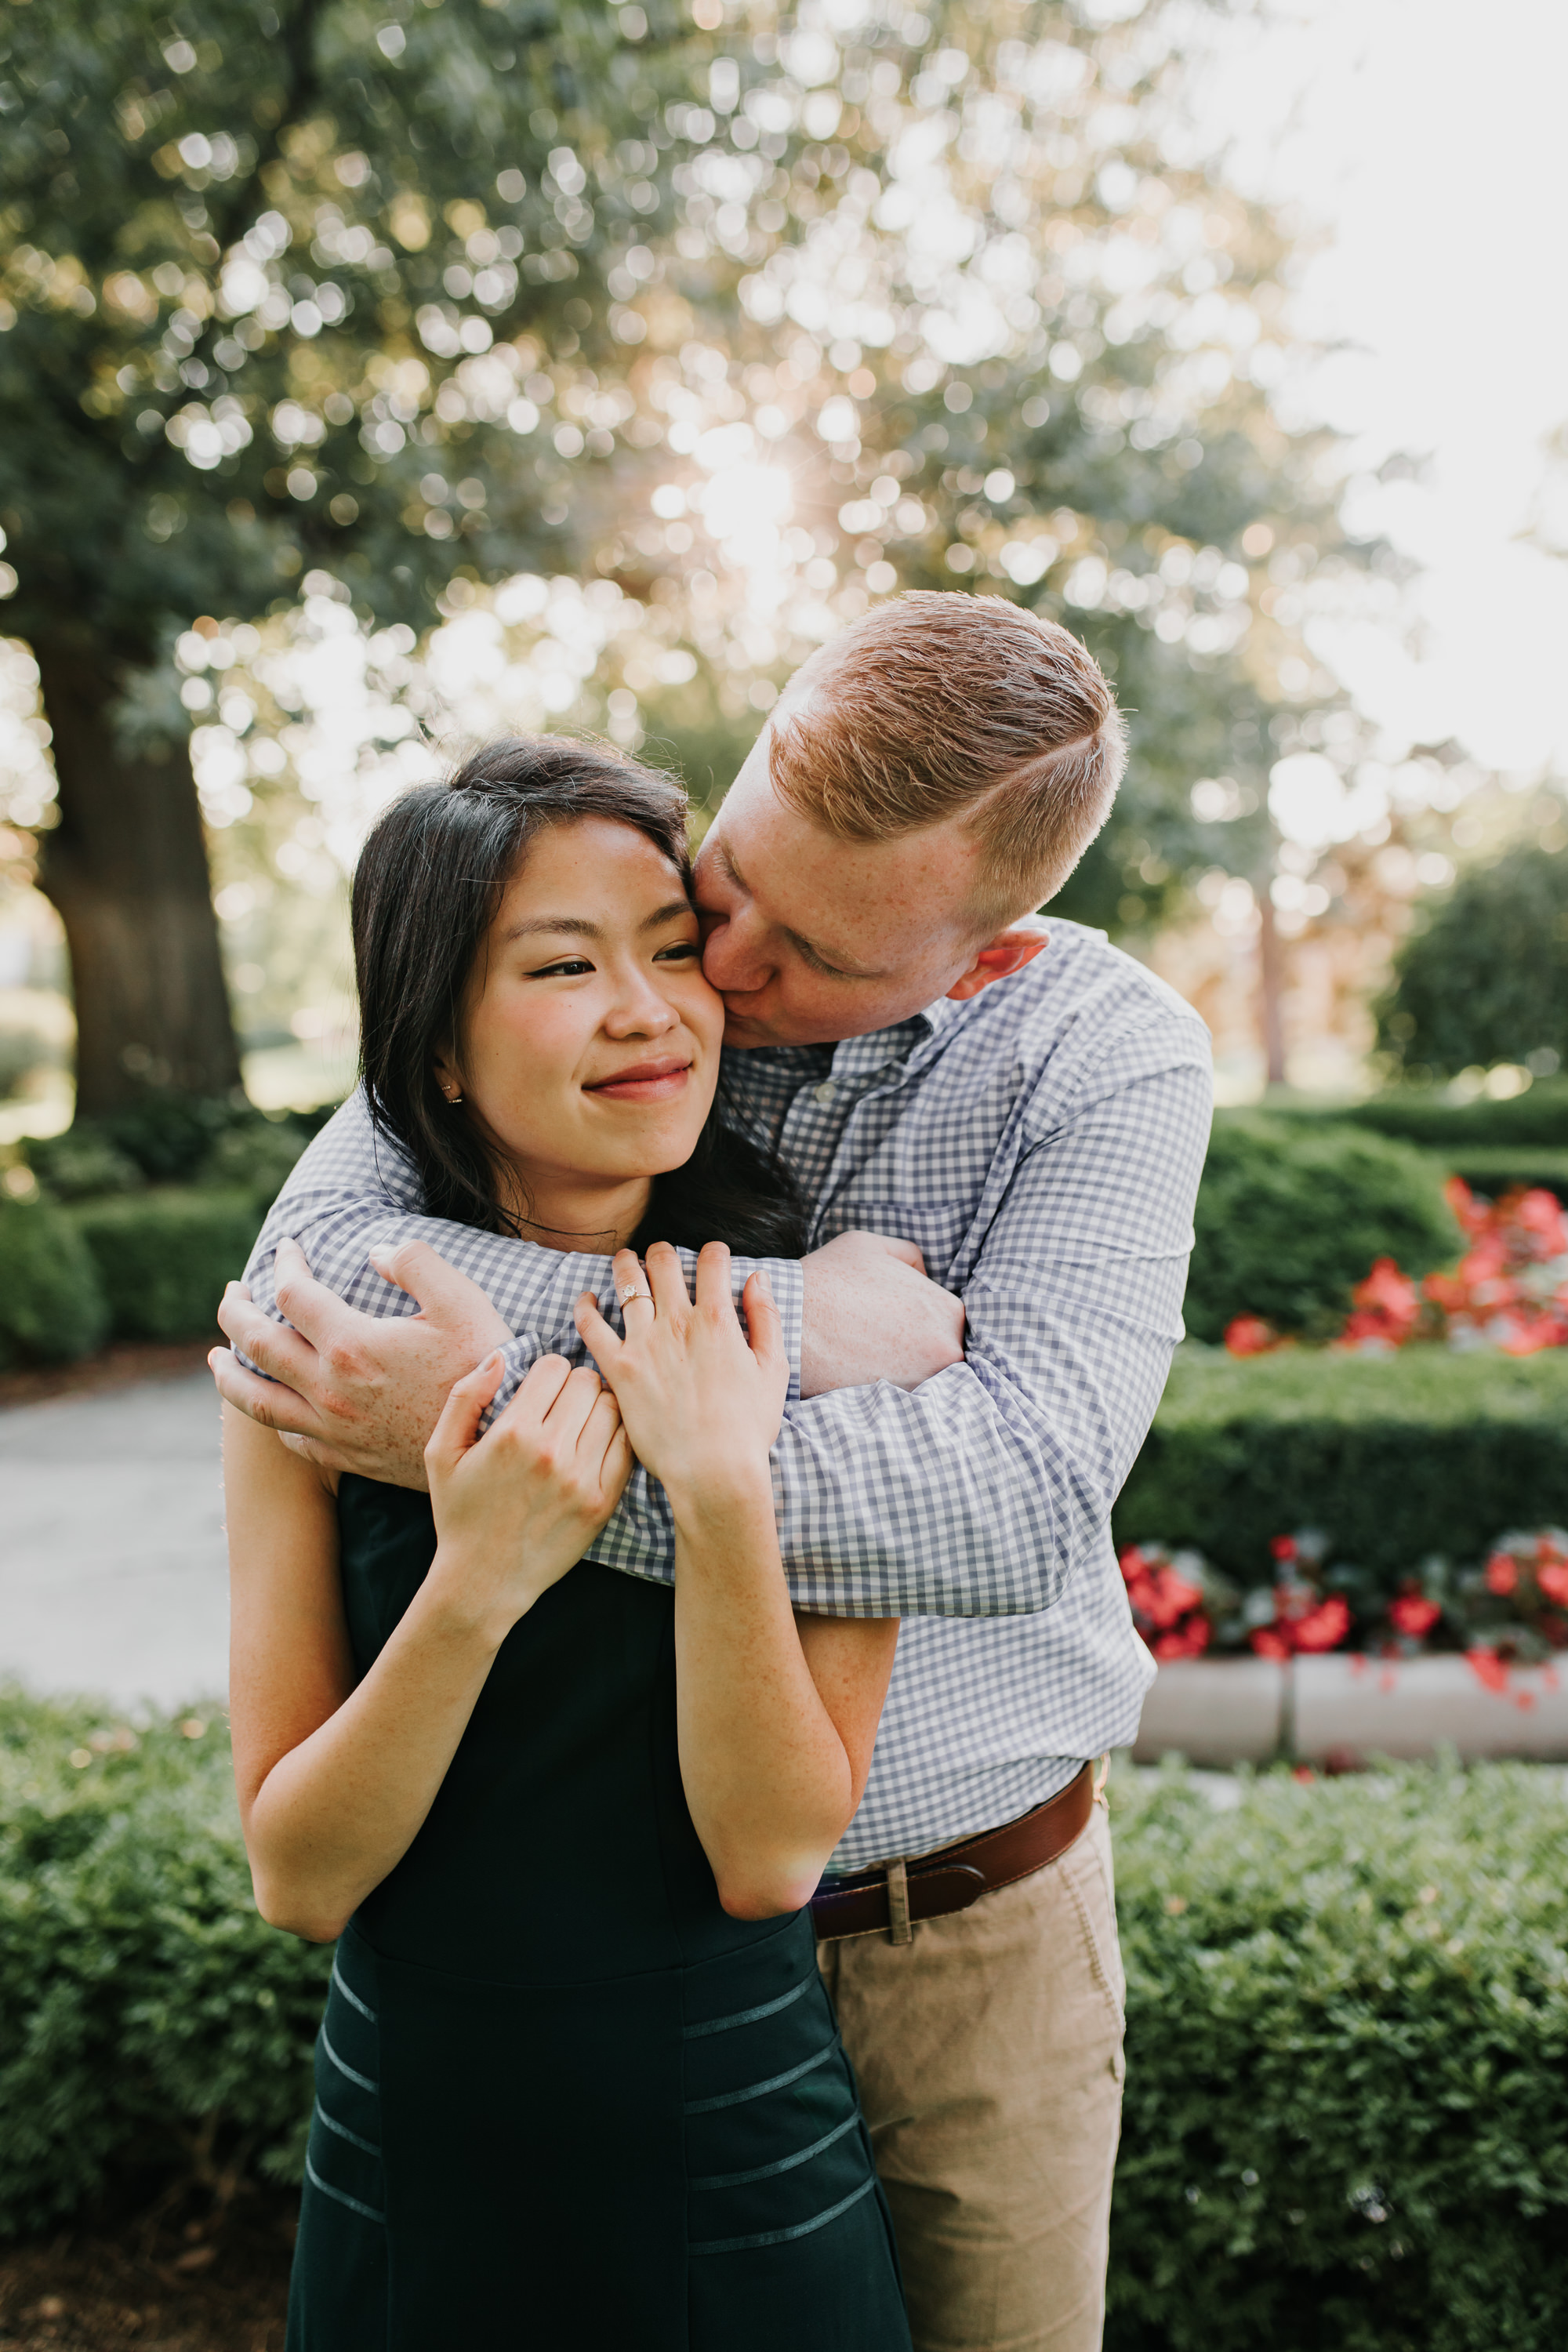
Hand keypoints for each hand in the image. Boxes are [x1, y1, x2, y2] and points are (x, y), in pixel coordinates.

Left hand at [210, 1236, 511, 1487]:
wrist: (502, 1440)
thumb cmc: (486, 1364)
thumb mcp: (462, 1299)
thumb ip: (415, 1262)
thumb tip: (375, 1253)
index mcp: (352, 1343)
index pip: (292, 1292)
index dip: (283, 1262)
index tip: (286, 1246)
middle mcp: (330, 1389)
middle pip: (257, 1344)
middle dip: (235, 1312)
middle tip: (231, 1293)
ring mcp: (335, 1428)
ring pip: (257, 1401)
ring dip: (228, 1374)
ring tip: (216, 1358)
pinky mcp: (348, 1456)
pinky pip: (291, 1439)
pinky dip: (271, 1419)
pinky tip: (273, 1405)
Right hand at [423, 1352, 631, 1641]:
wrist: (483, 1583)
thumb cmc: (459, 1515)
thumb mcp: (441, 1453)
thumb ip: (465, 1397)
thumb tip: (498, 1357)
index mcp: (512, 1433)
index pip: (555, 1367)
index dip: (547, 1372)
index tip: (541, 1389)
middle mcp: (551, 1452)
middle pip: (588, 1383)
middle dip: (576, 1385)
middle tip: (564, 1404)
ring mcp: (581, 1479)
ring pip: (613, 1410)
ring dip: (599, 1408)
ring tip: (581, 1423)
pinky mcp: (602, 1503)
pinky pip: (627, 1448)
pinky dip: (616, 1438)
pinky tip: (597, 1445)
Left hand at [574, 1241, 786, 1510]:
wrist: (713, 1471)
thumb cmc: (748, 1427)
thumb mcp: (773, 1369)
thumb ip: (766, 1318)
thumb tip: (757, 1278)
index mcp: (717, 1319)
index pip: (711, 1261)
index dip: (714, 1252)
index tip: (713, 1257)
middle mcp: (677, 1323)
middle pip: (663, 1262)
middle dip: (664, 1252)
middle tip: (662, 1256)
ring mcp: (643, 1344)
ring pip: (627, 1283)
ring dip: (626, 1264)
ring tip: (624, 1260)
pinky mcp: (618, 1369)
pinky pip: (592, 1326)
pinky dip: (586, 1307)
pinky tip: (587, 1299)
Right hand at [798, 1229, 965, 1396]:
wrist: (789, 1324)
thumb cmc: (827, 1280)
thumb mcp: (871, 1246)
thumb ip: (909, 1255)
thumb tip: (924, 1275)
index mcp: (948, 1310)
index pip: (947, 1321)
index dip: (919, 1321)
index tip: (891, 1322)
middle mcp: (947, 1350)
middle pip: (940, 1353)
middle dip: (915, 1349)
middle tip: (878, 1341)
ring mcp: (926, 1384)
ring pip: (922, 1379)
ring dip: (903, 1372)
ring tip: (867, 1358)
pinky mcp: (898, 1408)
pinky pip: (900, 1402)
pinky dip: (886, 1391)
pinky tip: (860, 1375)